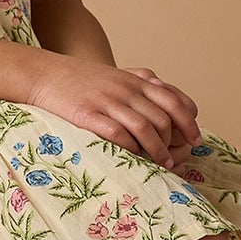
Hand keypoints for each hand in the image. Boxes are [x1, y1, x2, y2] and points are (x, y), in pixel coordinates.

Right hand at [22, 53, 200, 164]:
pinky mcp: (88, 115)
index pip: (174, 100)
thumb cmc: (82, 79)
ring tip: (162, 164)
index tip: (195, 138)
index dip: (189, 121)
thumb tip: (167, 90)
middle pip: (163, 117)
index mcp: (136, 82)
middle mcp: (126, 90)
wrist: (45, 75)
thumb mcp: (117, 75)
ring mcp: (107, 102)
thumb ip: (142, 81)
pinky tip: (133, 158)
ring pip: (144, 127)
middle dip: (175, 141)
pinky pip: (117, 133)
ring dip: (157, 149)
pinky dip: (130, 148)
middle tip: (176, 158)